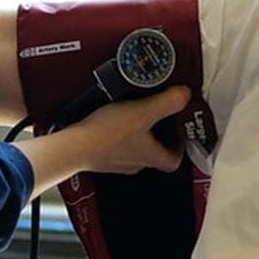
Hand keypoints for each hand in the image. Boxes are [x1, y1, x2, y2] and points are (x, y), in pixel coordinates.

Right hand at [17, 85, 188, 197]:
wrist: (74, 147)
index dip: (180, 148)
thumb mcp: (144, 111)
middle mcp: (135, 163)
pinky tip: (110, 120)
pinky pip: (114, 147)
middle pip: (154, 153)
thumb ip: (169, 102)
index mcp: (151, 156)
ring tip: (133, 114)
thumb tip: (185, 95)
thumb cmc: (107, 133)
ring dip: (136, 134)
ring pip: (134, 149)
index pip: (173, 161)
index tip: (179, 134)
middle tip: (157, 118)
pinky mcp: (100, 157)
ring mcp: (116, 162)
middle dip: (158, 136)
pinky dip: (116, 135)